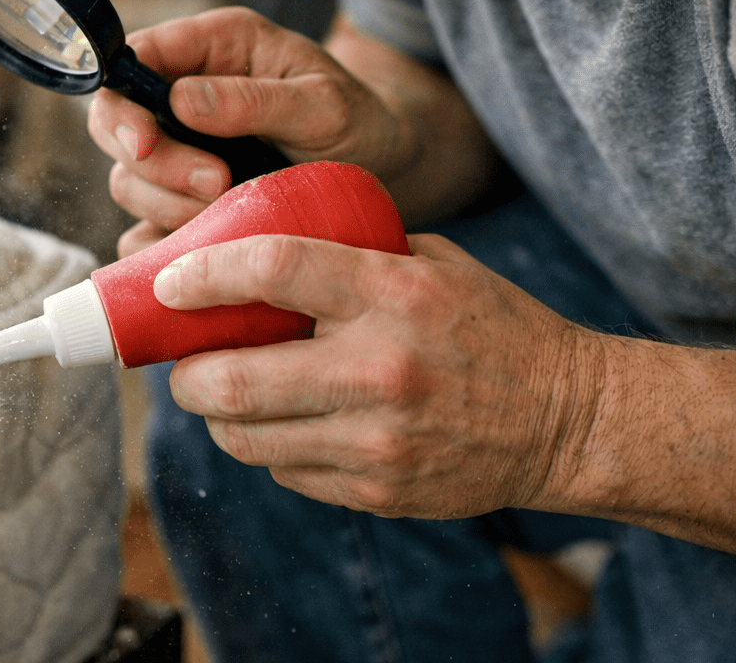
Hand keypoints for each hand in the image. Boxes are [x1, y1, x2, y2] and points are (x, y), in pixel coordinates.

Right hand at [86, 7, 409, 255]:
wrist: (387, 174)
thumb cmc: (360, 122)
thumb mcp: (324, 103)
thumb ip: (254, 98)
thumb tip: (180, 100)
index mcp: (213, 47)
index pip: (131, 61)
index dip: (123, 105)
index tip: (146, 147)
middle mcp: (184, 93)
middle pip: (113, 126)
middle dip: (155, 164)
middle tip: (217, 185)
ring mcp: (180, 150)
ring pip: (128, 180)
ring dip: (167, 204)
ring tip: (230, 208)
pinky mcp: (182, 201)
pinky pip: (145, 228)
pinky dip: (166, 243)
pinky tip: (210, 244)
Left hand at [153, 231, 605, 518]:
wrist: (567, 419)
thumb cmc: (490, 326)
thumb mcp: (430, 262)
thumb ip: (347, 251)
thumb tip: (248, 243)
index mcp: (393, 294)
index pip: (272, 271)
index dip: (203, 275)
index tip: (167, 282)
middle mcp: (380, 369)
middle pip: (230, 379)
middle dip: (184, 372)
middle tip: (181, 360)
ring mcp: (378, 441)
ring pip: (244, 437)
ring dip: (216, 415)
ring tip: (221, 391)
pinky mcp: (379, 492)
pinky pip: (285, 471)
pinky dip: (267, 446)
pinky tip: (282, 423)